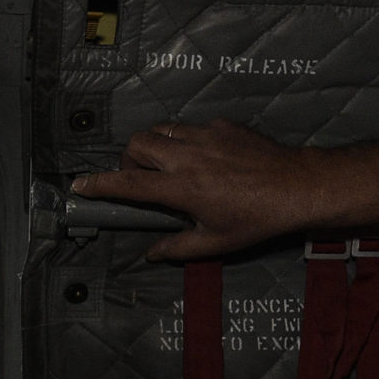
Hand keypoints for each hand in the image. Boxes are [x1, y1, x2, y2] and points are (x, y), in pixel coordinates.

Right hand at [71, 119, 323, 260]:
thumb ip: (179, 247)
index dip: (100, 184)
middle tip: (141, 178)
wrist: (297, 187)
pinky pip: (190, 127)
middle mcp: (188, 156)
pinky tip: (203, 159)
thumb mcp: (217, 242)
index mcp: (182, 188)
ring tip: (167, 166)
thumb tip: (153, 253)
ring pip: (161, 130)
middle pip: (137, 144)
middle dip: (129, 159)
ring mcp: (205, 136)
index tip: (81, 185)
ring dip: (155, 146)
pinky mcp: (222, 125)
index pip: (129, 183)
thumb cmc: (259, 218)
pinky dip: (185, 140)